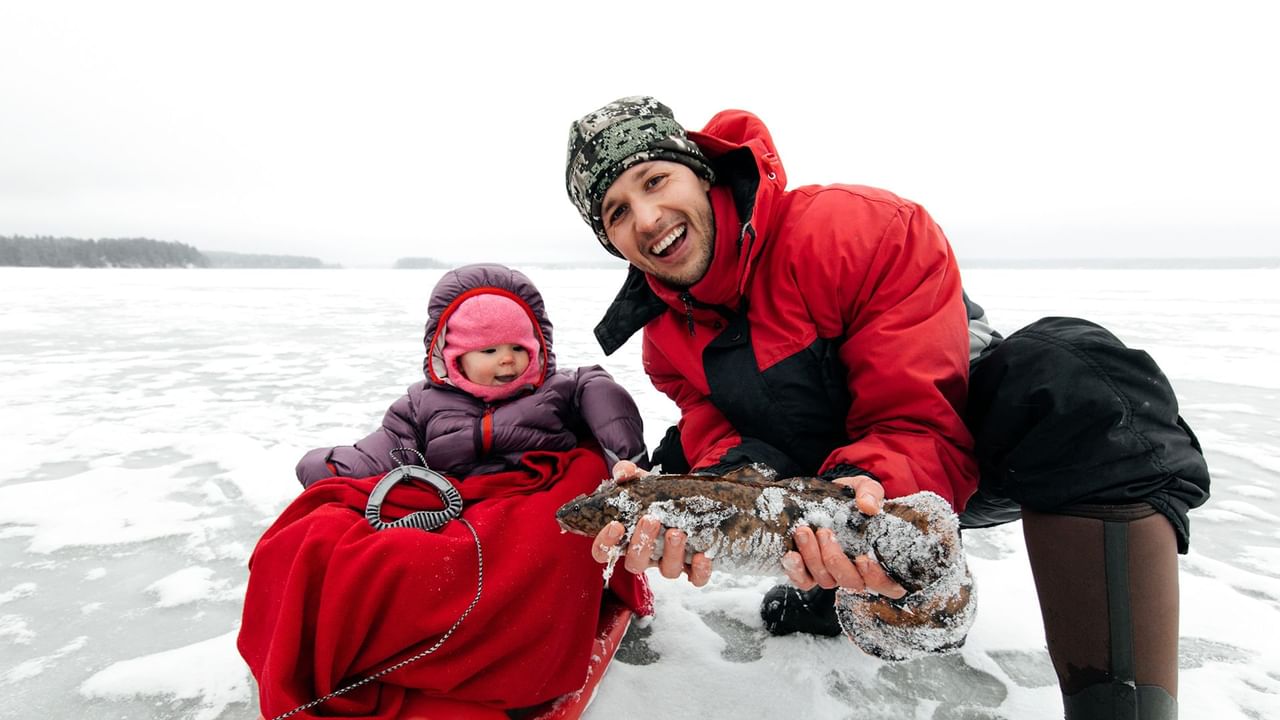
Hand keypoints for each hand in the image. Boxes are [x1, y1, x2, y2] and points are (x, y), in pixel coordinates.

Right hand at [588, 460, 712, 586]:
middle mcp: (647, 555)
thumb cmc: (658, 496)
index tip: (616, 525)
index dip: (606, 544)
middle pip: (636, 563)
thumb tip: (623, 472)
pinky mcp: (694, 567)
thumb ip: (629, 474)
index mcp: (627, 538)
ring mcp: (670, 562)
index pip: (604, 552)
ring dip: (672, 553)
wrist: (690, 497)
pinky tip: (703, 556)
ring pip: (667, 571)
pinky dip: (699, 571)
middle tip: (651, 520)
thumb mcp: (643, 482)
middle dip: (642, 543)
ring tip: (677, 531)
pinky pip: (696, 578)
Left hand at [780, 475, 906, 598]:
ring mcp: (833, 573)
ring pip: (826, 580)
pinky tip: (791, 555)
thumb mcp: (865, 488)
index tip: (863, 558)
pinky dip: (796, 571)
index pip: (887, 584)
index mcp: (880, 558)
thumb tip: (868, 506)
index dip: (876, 578)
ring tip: (804, 532)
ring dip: (813, 559)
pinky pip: (804, 581)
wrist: (827, 494)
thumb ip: (871, 494)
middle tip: (824, 532)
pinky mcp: (811, 571)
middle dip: (835, 560)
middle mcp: (857, 572)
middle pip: (851, 582)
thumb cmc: (853, 496)